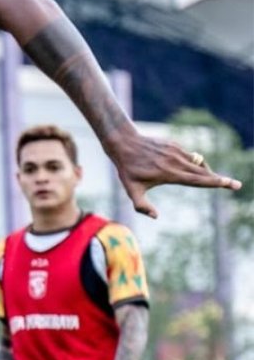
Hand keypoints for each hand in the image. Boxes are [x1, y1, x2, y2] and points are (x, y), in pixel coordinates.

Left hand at [109, 132, 241, 217]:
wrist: (124, 142)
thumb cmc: (127, 169)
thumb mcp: (131, 190)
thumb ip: (141, 206)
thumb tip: (155, 216)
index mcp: (170, 174)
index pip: (198, 180)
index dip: (216, 183)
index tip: (231, 184)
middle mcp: (177, 162)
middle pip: (204, 172)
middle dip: (220, 179)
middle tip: (235, 185)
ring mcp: (177, 151)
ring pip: (198, 163)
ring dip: (206, 171)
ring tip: (210, 179)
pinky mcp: (175, 144)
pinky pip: (190, 155)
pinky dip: (194, 163)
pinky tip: (189, 168)